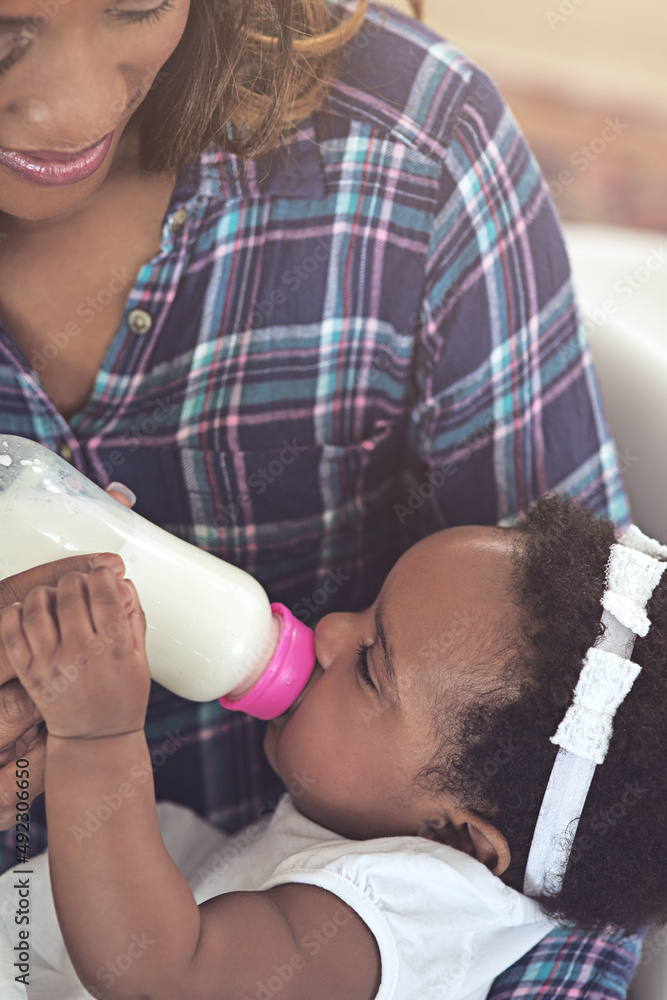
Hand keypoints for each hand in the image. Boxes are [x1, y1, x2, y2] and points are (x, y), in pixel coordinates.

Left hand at [0, 569, 148, 740]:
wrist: (96, 739)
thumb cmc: (120, 700)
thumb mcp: (140, 657)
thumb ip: (133, 618)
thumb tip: (123, 585)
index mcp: (113, 646)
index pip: (104, 591)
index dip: (103, 574)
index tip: (103, 574)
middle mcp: (80, 651)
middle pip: (70, 592)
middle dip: (76, 579)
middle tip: (80, 584)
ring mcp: (51, 662)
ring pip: (38, 606)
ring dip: (45, 592)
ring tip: (53, 596)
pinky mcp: (30, 672)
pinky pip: (12, 632)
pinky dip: (15, 614)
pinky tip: (26, 612)